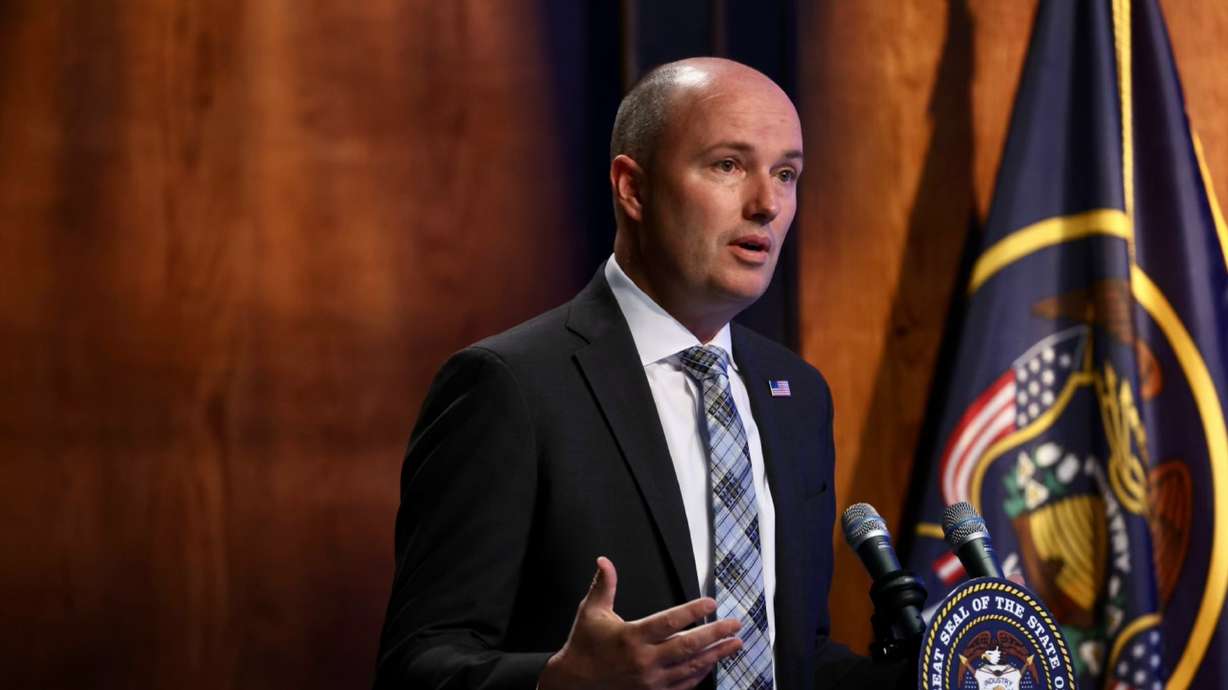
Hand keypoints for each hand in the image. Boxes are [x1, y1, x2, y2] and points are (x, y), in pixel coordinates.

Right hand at [537, 557, 742, 689]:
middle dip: (716, 634)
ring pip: (691, 667)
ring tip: (735, 644)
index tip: (711, 603)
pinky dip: (700, 674)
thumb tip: (604, 561)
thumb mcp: (591, 612)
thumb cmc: (584, 646)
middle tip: (735, 624)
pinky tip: (711, 664)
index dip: (693, 611)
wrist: (573, 684)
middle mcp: (644, 661)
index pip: (670, 621)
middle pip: (688, 646)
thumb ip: (604, 585)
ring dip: (716, 654)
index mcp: (632, 637)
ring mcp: (650, 681)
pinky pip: (683, 685)